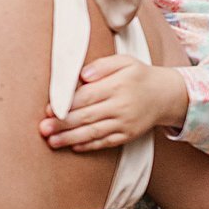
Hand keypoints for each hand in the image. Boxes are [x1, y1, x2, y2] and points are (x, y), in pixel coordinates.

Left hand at [44, 55, 187, 150]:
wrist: (166, 95)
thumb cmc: (138, 76)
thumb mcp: (124, 62)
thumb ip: (102, 65)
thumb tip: (83, 74)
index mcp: (118, 85)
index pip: (87, 96)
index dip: (67, 104)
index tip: (49, 109)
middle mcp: (122, 106)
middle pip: (87, 116)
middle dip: (63, 124)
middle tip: (43, 128)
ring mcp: (125, 123)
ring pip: (94, 132)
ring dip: (71, 138)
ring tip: (52, 141)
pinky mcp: (128, 135)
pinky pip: (106, 142)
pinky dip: (89, 146)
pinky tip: (73, 147)